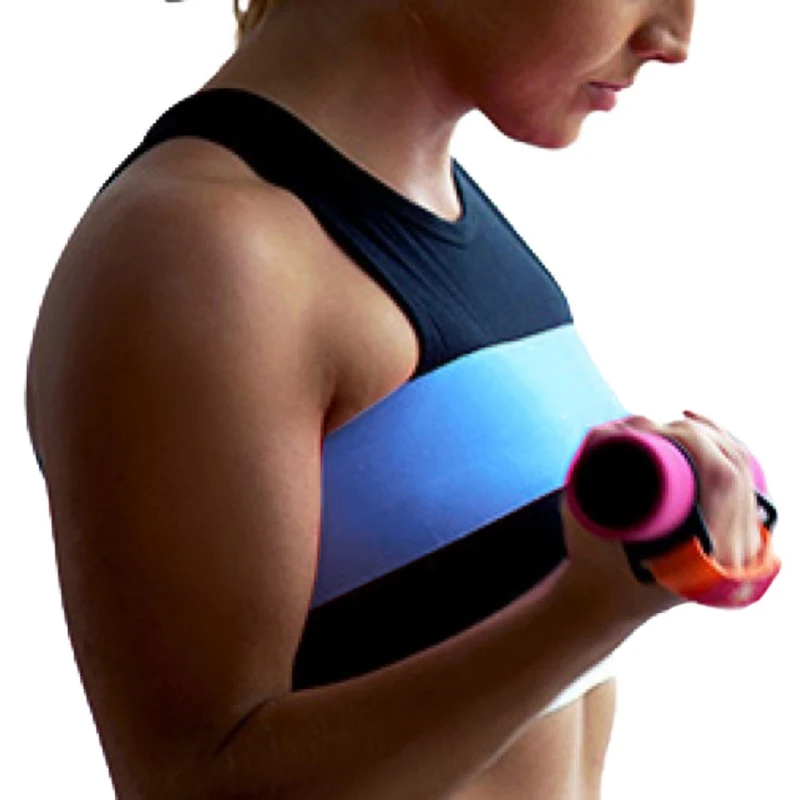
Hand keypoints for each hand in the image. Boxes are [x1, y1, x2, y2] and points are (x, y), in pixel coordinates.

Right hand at [560, 411, 762, 623]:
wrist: (603, 602)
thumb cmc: (591, 560)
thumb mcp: (582, 512)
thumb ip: (591, 460)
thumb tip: (617, 424)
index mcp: (706, 554)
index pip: (722, 476)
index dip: (693, 438)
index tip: (653, 428)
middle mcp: (734, 554)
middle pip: (738, 468)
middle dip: (699, 432)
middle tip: (657, 424)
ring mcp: (741, 551)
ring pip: (745, 474)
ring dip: (716, 438)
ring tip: (678, 423)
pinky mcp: (736, 543)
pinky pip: (745, 488)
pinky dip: (729, 456)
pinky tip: (709, 437)